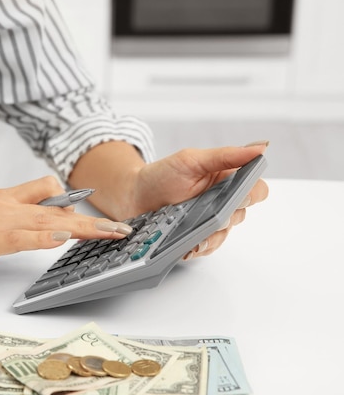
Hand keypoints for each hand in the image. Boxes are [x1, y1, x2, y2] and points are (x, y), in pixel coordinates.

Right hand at [0, 176, 132, 279]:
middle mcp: (5, 204)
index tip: (96, 214)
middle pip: (59, 205)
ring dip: (84, 226)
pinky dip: (44, 236)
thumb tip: (38, 228)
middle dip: (92, 218)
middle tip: (120, 229)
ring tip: (111, 234)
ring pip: (49, 218)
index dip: (74, 201)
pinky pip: (22, 235)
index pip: (47, 190)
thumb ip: (9, 222)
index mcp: (3, 199)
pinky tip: (63, 238)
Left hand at [131, 142, 268, 259]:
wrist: (133, 196)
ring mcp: (209, 221)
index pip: (256, 190)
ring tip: (195, 234)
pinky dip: (199, 247)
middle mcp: (222, 202)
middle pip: (241, 214)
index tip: (237, 195)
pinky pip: (208, 247)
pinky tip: (189, 245)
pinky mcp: (196, 237)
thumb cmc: (161, 175)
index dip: (251, 194)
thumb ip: (225, 155)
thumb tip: (261, 147)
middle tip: (210, 213)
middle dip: (226, 215)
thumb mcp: (191, 160)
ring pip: (225, 233)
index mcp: (226, 179)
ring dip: (212, 234)